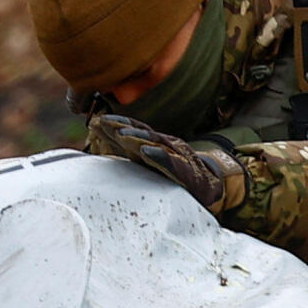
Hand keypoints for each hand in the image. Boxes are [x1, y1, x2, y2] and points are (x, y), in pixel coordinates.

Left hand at [85, 114, 245, 212]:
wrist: (214, 185)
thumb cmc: (178, 177)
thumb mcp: (152, 164)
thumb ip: (131, 155)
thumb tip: (101, 149)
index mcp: (155, 145)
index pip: (133, 131)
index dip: (115, 125)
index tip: (94, 121)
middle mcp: (166, 146)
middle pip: (141, 133)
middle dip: (120, 127)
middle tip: (100, 123)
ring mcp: (177, 157)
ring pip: (155, 143)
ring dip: (136, 138)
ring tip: (119, 134)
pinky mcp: (187, 172)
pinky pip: (172, 163)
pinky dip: (159, 156)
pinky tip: (146, 152)